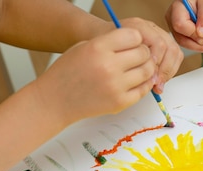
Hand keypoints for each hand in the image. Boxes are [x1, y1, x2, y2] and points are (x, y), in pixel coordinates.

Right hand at [36, 28, 156, 125]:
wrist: (56, 100)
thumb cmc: (68, 72)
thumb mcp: (83, 47)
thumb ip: (109, 43)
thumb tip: (137, 43)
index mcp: (98, 48)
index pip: (134, 36)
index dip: (136, 39)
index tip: (133, 43)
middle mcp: (108, 66)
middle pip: (143, 54)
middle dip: (143, 53)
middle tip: (139, 57)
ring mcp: (115, 86)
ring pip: (147, 72)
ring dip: (146, 69)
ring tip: (139, 69)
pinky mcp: (119, 103)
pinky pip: (143, 90)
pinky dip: (144, 85)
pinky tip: (138, 82)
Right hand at [165, 0, 202, 52]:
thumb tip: (202, 34)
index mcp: (177, 7)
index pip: (180, 25)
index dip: (192, 33)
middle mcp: (172, 18)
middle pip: (181, 38)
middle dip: (199, 44)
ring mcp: (174, 27)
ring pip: (185, 43)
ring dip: (202, 47)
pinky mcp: (180, 33)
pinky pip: (188, 43)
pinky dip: (201, 46)